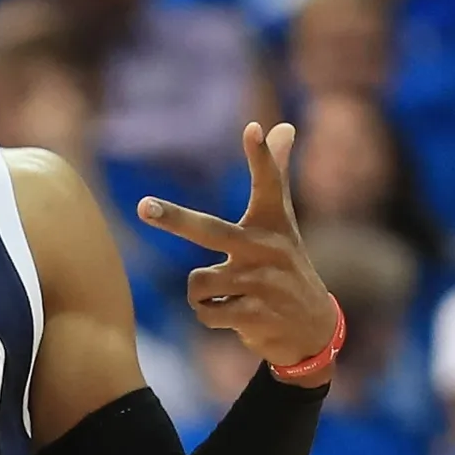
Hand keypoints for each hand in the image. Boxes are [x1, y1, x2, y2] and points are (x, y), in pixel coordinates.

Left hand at [136, 122, 337, 376]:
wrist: (311, 329)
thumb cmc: (285, 263)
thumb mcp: (282, 220)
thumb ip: (277, 173)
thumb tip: (285, 125)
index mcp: (273, 221)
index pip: (269, 182)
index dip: (261, 156)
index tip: (253, 128)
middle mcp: (268, 247)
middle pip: (209, 230)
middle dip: (174, 219)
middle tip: (143, 206)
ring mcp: (262, 282)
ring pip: (197, 281)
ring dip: (201, 293)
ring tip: (228, 294)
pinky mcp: (255, 314)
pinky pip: (204, 312)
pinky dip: (209, 315)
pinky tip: (234, 314)